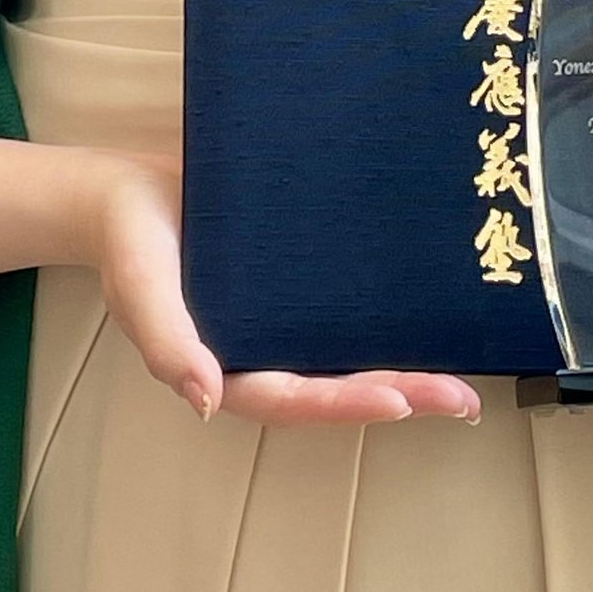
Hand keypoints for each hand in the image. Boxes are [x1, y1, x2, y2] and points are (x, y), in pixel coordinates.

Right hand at [87, 151, 481, 426]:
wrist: (127, 189)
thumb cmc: (130, 241)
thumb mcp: (141, 288)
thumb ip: (168, 344)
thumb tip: (206, 402)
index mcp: (227, 368)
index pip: (294, 397)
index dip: (346, 402)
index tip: (399, 401)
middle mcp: (263, 351)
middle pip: (336, 385)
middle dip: (400, 394)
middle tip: (461, 398)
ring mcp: (281, 320)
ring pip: (348, 354)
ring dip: (403, 367)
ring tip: (465, 375)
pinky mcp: (296, 282)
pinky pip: (343, 310)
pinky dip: (383, 319)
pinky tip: (430, 312)